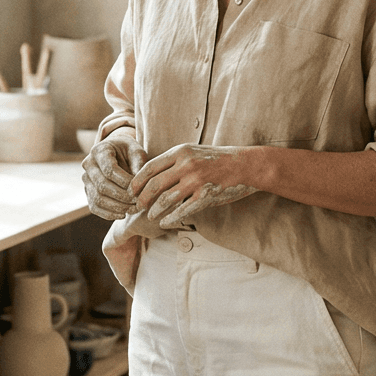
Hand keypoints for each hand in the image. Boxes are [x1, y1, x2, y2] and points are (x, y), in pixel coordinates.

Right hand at [82, 131, 149, 219]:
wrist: (118, 153)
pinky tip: (123, 214)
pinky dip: (109, 214)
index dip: (125, 182)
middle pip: (102, 186)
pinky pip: (94, 207)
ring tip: (133, 209)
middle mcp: (88, 164)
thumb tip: (138, 185)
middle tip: (138, 202)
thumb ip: (139, 164)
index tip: (139, 188)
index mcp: (99, 150)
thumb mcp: (137, 151)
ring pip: (97, 199)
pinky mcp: (88, 192)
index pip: (109, 170)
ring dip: (117, 207)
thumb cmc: (129, 152)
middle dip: (122, 196)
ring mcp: (86, 180)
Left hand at [131, 144, 258, 229]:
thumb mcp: (193, 152)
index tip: (131, 191)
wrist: (245, 165)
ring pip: (165, 199)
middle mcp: (186, 165)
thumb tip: (152, 176)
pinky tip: (164, 223)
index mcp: (180, 152)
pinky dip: (170, 219)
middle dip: (142, 198)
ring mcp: (196, 181)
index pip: (149, 168)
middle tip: (137, 206)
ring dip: (154, 210)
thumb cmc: (217, 159)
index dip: (136, 182)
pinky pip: (182, 211)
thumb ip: (174, 161)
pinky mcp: (206, 196)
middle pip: (154, 184)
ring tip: (150, 216)